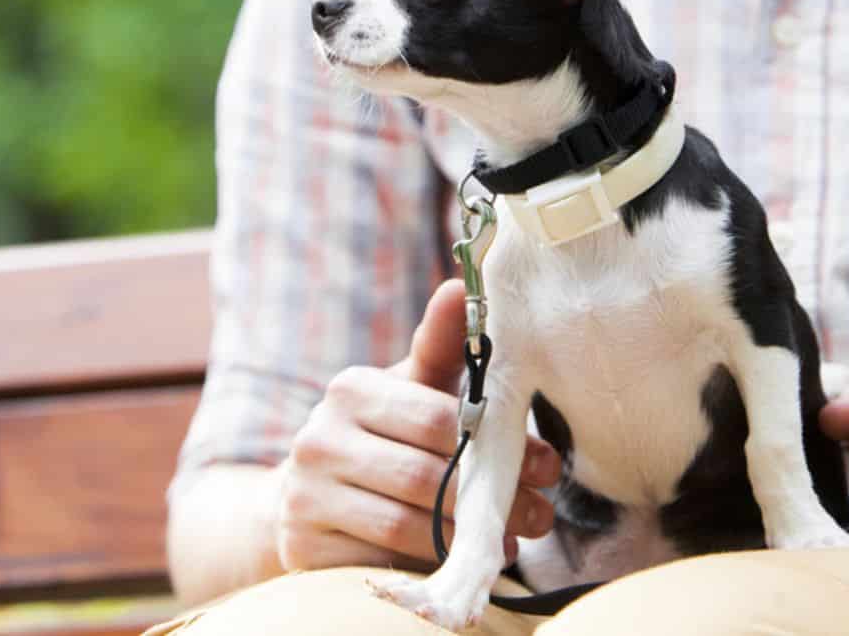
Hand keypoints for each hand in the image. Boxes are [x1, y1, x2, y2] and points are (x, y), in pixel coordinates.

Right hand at [274, 279, 560, 571]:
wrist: (307, 494)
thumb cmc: (379, 434)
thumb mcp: (410, 388)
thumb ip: (441, 344)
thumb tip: (464, 283)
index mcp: (350, 390)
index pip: (437, 420)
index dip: (498, 446)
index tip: (545, 465)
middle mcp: (318, 439)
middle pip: (425, 478)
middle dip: (491, 500)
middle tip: (540, 512)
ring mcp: (305, 496)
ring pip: (407, 525)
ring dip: (468, 538)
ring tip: (512, 538)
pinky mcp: (303, 547)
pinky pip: (382, 562)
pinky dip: (431, 564)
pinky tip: (462, 558)